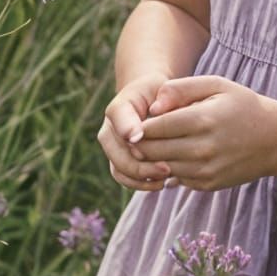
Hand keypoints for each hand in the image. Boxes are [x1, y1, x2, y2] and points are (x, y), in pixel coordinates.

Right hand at [97, 71, 175, 192]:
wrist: (154, 99)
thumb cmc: (164, 95)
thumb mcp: (166, 91)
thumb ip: (161, 102)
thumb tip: (139, 134)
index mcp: (118, 108)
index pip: (119, 117)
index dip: (128, 129)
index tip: (142, 139)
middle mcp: (109, 129)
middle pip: (118, 152)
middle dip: (141, 165)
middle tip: (166, 168)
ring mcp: (112, 147)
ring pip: (119, 169)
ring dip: (141, 178)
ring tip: (164, 179)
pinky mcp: (119, 161)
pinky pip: (124, 178)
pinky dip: (140, 184)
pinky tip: (160, 183)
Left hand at [134, 74, 276, 192]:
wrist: (275, 139)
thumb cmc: (242, 106)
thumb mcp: (216, 85)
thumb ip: (181, 89)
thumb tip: (152, 107)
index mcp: (202, 120)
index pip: (154, 128)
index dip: (138, 127)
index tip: (135, 122)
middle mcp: (203, 149)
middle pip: (153, 151)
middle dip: (140, 144)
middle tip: (136, 136)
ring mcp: (206, 170)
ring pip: (161, 168)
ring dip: (152, 159)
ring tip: (153, 145)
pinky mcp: (208, 184)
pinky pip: (177, 179)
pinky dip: (170, 169)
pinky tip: (174, 156)